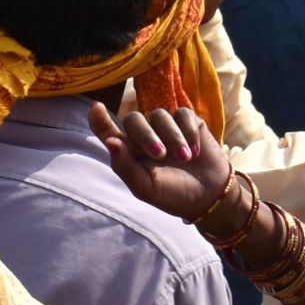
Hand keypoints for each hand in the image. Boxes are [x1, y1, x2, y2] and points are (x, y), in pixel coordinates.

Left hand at [90, 103, 234, 225]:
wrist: (208, 196)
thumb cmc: (172, 194)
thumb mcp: (145, 187)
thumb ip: (125, 166)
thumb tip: (110, 142)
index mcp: (128, 152)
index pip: (108, 131)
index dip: (99, 119)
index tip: (96, 108)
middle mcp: (144, 136)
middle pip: (134, 119)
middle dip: (146, 136)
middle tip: (161, 155)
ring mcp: (166, 127)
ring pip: (160, 115)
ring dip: (172, 137)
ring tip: (185, 159)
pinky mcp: (188, 122)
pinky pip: (183, 114)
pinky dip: (188, 132)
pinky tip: (195, 151)